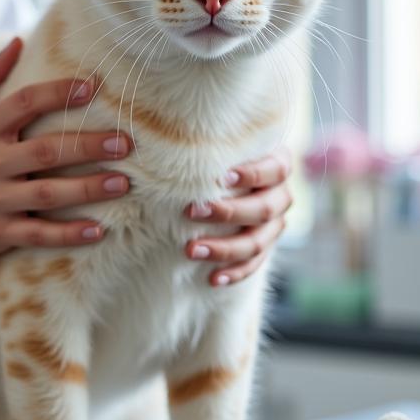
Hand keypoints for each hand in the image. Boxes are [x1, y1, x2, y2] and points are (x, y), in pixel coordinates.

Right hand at [0, 37, 131, 274]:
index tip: (94, 86)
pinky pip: (39, 234)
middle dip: (89, 145)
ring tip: (123, 182)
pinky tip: (98, 231)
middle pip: (47, 150)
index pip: (26, 102)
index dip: (60, 92)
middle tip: (126, 142)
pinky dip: (68, 235)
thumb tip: (17, 41)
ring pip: (49, 193)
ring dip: (89, 188)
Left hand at [183, 147, 292, 286]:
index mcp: (276, 165)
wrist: (224, 182)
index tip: (221, 178)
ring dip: (225, 249)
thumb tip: (138, 141)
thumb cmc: (211, 156)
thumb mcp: (212, 146)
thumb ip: (199, 143)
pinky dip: (235, 272)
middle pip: (265, 208)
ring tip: (191, 250)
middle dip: (229, 212)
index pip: (276, 169)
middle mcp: (280, 195)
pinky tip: (212, 278)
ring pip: (258, 242)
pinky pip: (255, 265)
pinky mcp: (264, 247)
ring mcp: (275, 224)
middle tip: (191, 212)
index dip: (253, 174)